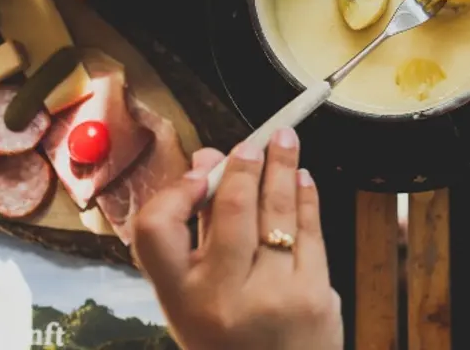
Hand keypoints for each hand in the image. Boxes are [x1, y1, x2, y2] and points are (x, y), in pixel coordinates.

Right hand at [132, 129, 343, 349]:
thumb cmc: (231, 339)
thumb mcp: (196, 301)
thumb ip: (199, 232)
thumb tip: (207, 162)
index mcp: (180, 300)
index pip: (155, 231)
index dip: (174, 193)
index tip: (198, 172)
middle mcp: (223, 297)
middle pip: (232, 209)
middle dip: (246, 166)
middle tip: (254, 141)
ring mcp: (273, 295)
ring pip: (278, 212)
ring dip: (283, 168)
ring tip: (286, 140)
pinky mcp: (314, 294)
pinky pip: (311, 230)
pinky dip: (307, 197)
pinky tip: (302, 178)